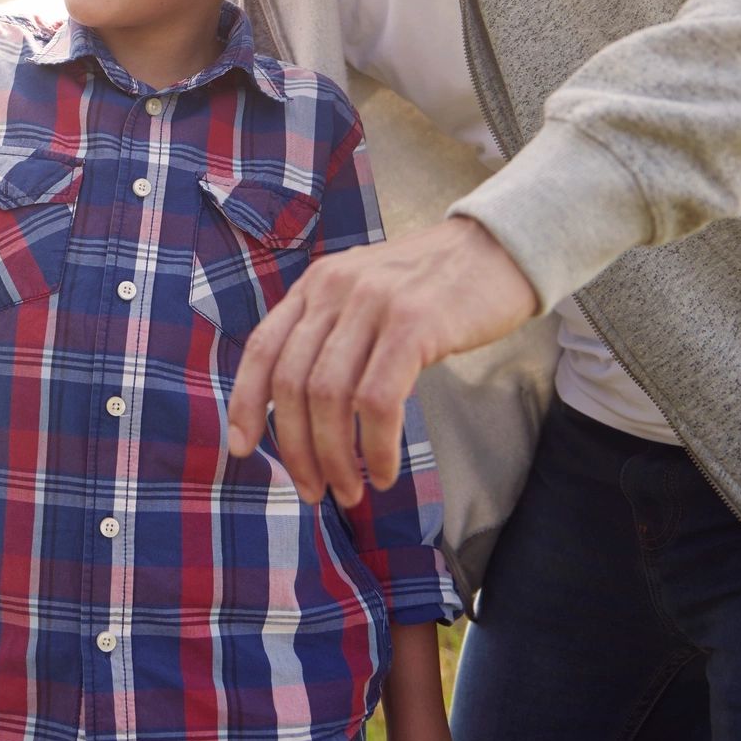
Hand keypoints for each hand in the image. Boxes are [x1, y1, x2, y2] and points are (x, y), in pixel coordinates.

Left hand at [227, 217, 536, 505]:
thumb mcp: (365, 294)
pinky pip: (377, 401)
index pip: (263, 348)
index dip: (245, 403)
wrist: (499, 249)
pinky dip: (376, 446)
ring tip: (351, 490)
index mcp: (316, 285)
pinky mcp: (414, 324)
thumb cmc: (434, 288)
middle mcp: (335, 289)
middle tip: (315, 491)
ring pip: (330, 397)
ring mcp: (373, 303)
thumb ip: (331, 334)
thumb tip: (299, 410)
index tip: (241, 448)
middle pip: (293, 383)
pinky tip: (384, 471)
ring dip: (335, 457)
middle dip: (297, 449)